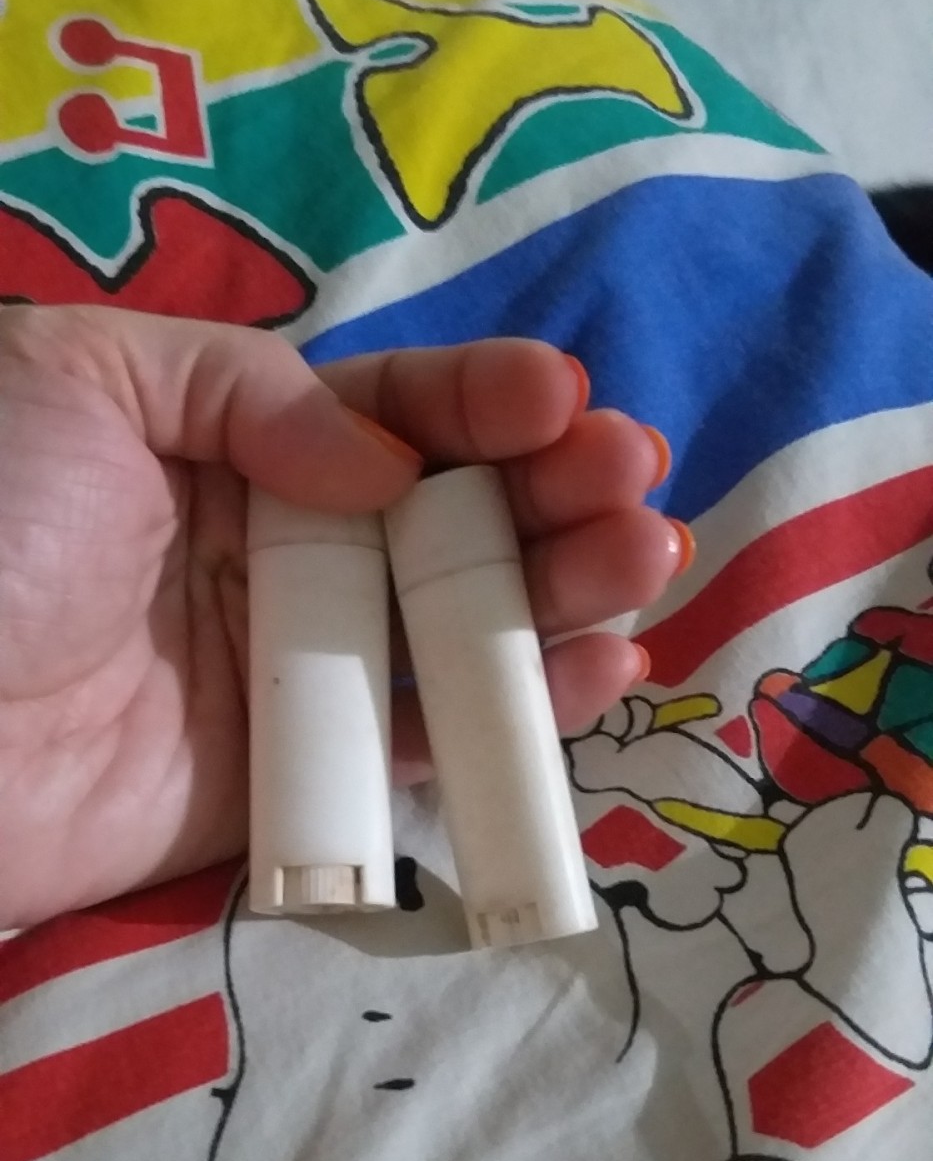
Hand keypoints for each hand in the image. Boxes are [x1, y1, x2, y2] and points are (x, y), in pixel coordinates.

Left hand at [0, 306, 684, 926]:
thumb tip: (388, 462)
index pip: (387, 408)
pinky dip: (522, 712)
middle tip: (633, 480)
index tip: (559, 398)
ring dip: (567, 588)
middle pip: (452, 513)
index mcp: (230, 443)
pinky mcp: (303, 779)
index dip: (480, 399)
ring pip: (463, 623)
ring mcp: (300, 669)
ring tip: (645, 556)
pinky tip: (604, 668)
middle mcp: (280, 549)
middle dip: (553, 488)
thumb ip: (249, 387)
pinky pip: (430, 741)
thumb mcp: (88, 380)